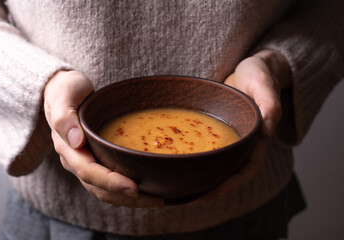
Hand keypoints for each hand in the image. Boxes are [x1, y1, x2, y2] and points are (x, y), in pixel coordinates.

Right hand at [44, 70, 163, 208]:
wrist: (65, 92)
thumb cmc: (66, 90)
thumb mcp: (63, 95)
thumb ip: (64, 117)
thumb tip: (76, 141)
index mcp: (68, 149)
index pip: (89, 172)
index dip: (111, 182)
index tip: (135, 188)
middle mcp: (76, 161)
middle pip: (101, 188)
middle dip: (128, 198)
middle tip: (157, 201)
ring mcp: (86, 163)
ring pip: (106, 190)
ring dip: (130, 200)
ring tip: (157, 201)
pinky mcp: (96, 161)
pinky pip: (110, 183)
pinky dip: (126, 191)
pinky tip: (146, 191)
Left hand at [197, 49, 290, 201]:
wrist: (250, 69)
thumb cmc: (259, 75)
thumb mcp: (264, 83)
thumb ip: (270, 102)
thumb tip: (268, 129)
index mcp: (258, 137)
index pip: (248, 168)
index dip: (232, 182)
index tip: (212, 193)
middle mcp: (245, 142)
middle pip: (231, 171)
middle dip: (215, 186)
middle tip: (193, 197)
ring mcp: (231, 137)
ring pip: (219, 162)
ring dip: (205, 176)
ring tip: (185, 186)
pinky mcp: (219, 131)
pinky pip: (210, 148)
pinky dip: (199, 157)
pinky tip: (182, 160)